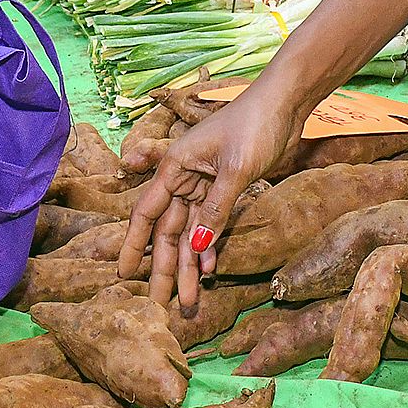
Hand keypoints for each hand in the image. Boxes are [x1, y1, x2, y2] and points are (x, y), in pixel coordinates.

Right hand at [119, 83, 301, 312]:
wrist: (284, 103)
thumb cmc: (254, 125)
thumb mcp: (235, 169)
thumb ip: (216, 209)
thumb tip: (196, 248)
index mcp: (176, 167)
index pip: (146, 213)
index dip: (133, 245)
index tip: (123, 274)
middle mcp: (183, 178)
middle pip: (168, 231)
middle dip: (165, 268)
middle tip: (161, 304)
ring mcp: (204, 185)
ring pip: (190, 233)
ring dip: (189, 265)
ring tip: (188, 299)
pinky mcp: (225, 188)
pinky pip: (211, 223)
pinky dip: (209, 247)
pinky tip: (208, 270)